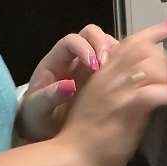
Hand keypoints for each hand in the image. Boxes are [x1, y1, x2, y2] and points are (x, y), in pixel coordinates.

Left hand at [17, 24, 119, 140]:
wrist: (43, 130)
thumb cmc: (38, 116)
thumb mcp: (39, 110)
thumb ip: (50, 97)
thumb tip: (69, 86)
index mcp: (56, 61)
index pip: (71, 41)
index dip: (84, 47)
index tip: (94, 65)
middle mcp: (74, 58)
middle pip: (91, 34)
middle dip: (103, 44)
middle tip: (110, 65)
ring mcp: (90, 66)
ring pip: (107, 45)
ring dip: (117, 53)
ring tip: (123, 72)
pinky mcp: (103, 77)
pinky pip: (117, 63)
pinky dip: (125, 66)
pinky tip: (128, 81)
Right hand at [55, 19, 166, 165]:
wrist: (70, 156)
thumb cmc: (83, 133)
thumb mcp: (97, 99)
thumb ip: (116, 86)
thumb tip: (140, 83)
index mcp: (102, 72)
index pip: (130, 42)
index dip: (155, 30)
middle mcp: (109, 77)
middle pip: (143, 49)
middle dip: (162, 58)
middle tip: (165, 76)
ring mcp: (117, 92)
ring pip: (149, 66)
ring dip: (165, 76)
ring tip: (166, 90)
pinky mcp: (125, 109)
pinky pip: (151, 93)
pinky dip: (165, 93)